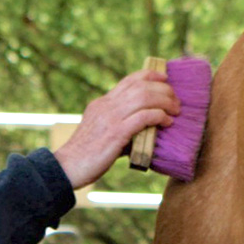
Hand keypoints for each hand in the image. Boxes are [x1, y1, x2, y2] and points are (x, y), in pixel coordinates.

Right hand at [52, 67, 180, 189]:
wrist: (67, 168)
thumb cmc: (87, 155)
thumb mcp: (102, 132)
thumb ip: (122, 126)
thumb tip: (148, 128)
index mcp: (102, 103)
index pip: (129, 80)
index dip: (149, 75)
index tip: (164, 78)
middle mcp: (106, 106)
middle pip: (140, 86)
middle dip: (163, 89)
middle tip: (176, 100)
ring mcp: (110, 118)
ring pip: (144, 97)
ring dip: (165, 101)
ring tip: (175, 110)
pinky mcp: (115, 133)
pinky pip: (143, 117)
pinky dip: (159, 116)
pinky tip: (167, 122)